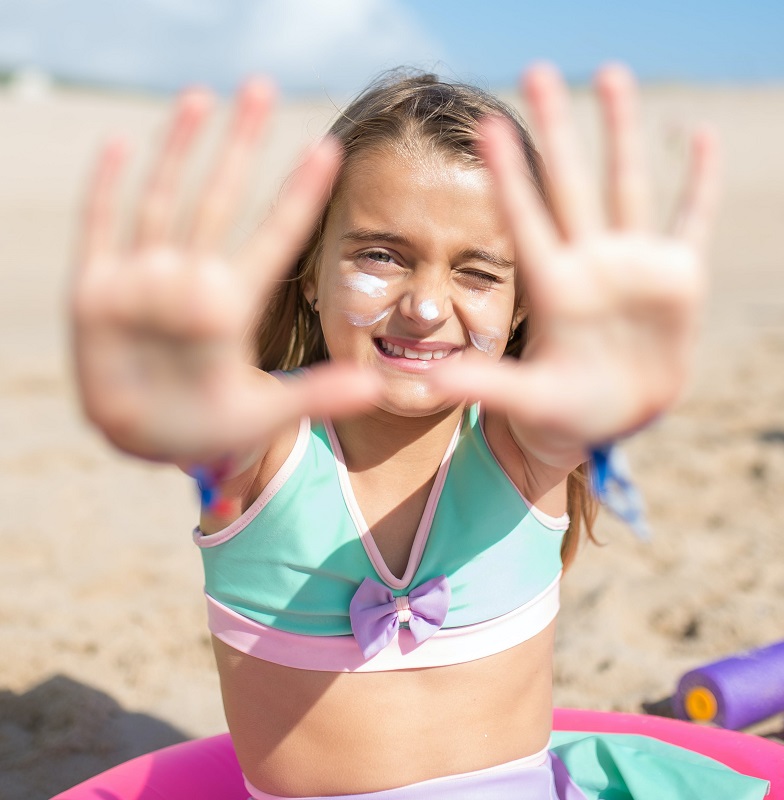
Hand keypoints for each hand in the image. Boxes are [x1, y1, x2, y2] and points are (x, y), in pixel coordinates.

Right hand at [72, 80, 378, 462]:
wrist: (146, 441)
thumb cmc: (209, 426)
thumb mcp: (265, 413)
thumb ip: (317, 395)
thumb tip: (377, 389)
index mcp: (236, 302)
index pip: (277, 236)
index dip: (301, 194)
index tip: (330, 150)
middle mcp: (193, 280)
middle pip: (222, 200)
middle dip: (240, 146)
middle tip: (261, 88)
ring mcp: (146, 281)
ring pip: (164, 201)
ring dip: (179, 150)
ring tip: (202, 97)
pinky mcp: (98, 293)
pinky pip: (102, 231)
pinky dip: (106, 190)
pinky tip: (119, 146)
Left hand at [430, 64, 718, 460]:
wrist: (608, 417)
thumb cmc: (560, 411)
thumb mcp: (525, 400)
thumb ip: (486, 385)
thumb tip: (432, 383)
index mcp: (550, 288)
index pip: (525, 220)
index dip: (509, 177)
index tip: (486, 126)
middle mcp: (588, 264)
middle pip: (570, 185)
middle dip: (557, 130)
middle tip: (537, 71)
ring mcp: (632, 266)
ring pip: (626, 186)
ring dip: (622, 133)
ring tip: (611, 74)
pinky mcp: (676, 277)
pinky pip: (691, 219)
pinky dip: (699, 182)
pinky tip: (700, 135)